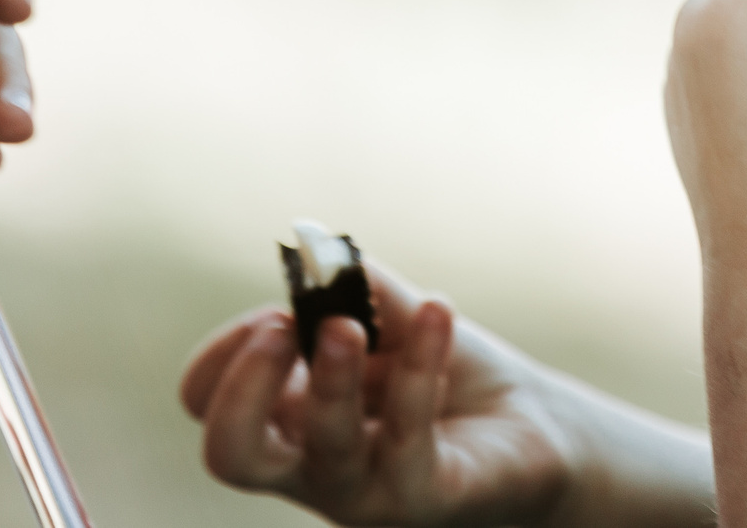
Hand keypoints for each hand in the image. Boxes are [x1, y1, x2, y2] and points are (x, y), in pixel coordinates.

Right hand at [182, 262, 573, 526]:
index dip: (224, 355)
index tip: (275, 314)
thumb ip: (355, 288)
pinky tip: (438, 309)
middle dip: (240, 389)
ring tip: (350, 324)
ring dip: (332, 377)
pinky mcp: (426, 499)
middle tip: (279, 330)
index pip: (209, 404)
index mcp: (287, 420)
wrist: (537, 430)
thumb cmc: (450, 378)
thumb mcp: (395, 320)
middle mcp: (313, 465)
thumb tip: (315, 248)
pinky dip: (419, 364)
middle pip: (230, 453)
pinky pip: (410, 438)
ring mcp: (367, 492)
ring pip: (326, 447)